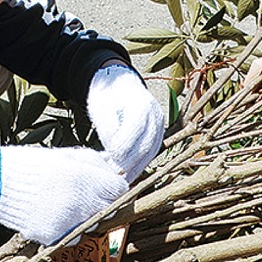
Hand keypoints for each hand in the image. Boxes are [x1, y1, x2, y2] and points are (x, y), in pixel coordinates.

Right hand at [0, 146, 127, 242]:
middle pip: (107, 209)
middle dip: (101, 201)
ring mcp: (66, 223)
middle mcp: (79, 203)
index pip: (118, 189)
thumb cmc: (33, 164)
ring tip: (66, 202)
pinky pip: (71, 237)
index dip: (114, 186)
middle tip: (86, 193)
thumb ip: (94, 162)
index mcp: (83, 178)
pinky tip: (54, 213)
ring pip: (90, 225)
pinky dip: (68, 228)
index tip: (108, 184)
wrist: (0, 184)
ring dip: (85, 216)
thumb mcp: (67, 155)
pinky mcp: (53, 237)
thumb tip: (115, 169)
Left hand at [87, 62, 164, 179]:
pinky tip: (125, 173)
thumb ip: (109, 130)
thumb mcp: (101, 108)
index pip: (134, 132)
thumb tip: (114, 155)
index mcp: (142, 104)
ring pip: (150, 153)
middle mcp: (156, 115)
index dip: (121, 150)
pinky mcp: (158, 134)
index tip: (108, 160)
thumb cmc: (107, 95)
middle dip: (128, 165)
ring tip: (118, 178)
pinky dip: (138, 164)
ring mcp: (160, 125)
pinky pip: (150, 153)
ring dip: (134, 168)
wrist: (120, 83)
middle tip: (112, 177)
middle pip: (146, 146)